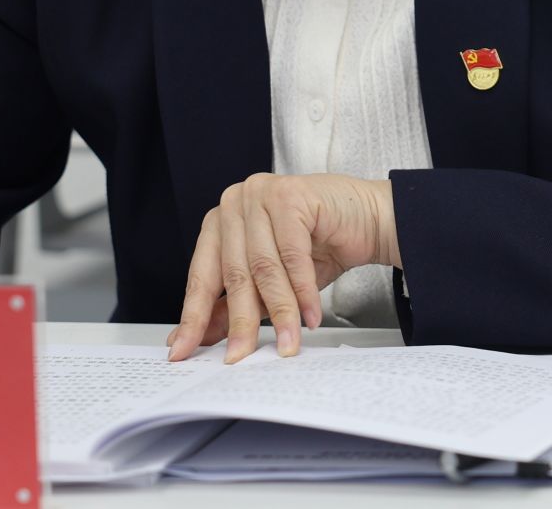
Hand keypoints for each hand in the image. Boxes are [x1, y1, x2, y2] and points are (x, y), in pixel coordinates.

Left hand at [168, 173, 398, 364]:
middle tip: (239, 356)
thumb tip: (202, 335)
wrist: (367, 219)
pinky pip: (293, 255)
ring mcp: (261, 194)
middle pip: (234, 274)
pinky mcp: (290, 195)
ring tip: (287, 343)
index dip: (194, 316)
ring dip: (279, 312)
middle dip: (240, 322)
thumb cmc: (319, 246)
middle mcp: (235, 202)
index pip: (202, 274)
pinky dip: (303, 291)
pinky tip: (310, 317)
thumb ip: (234, 304)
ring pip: (264, 267)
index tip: (184, 349)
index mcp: (221, 221)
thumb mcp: (270, 283)